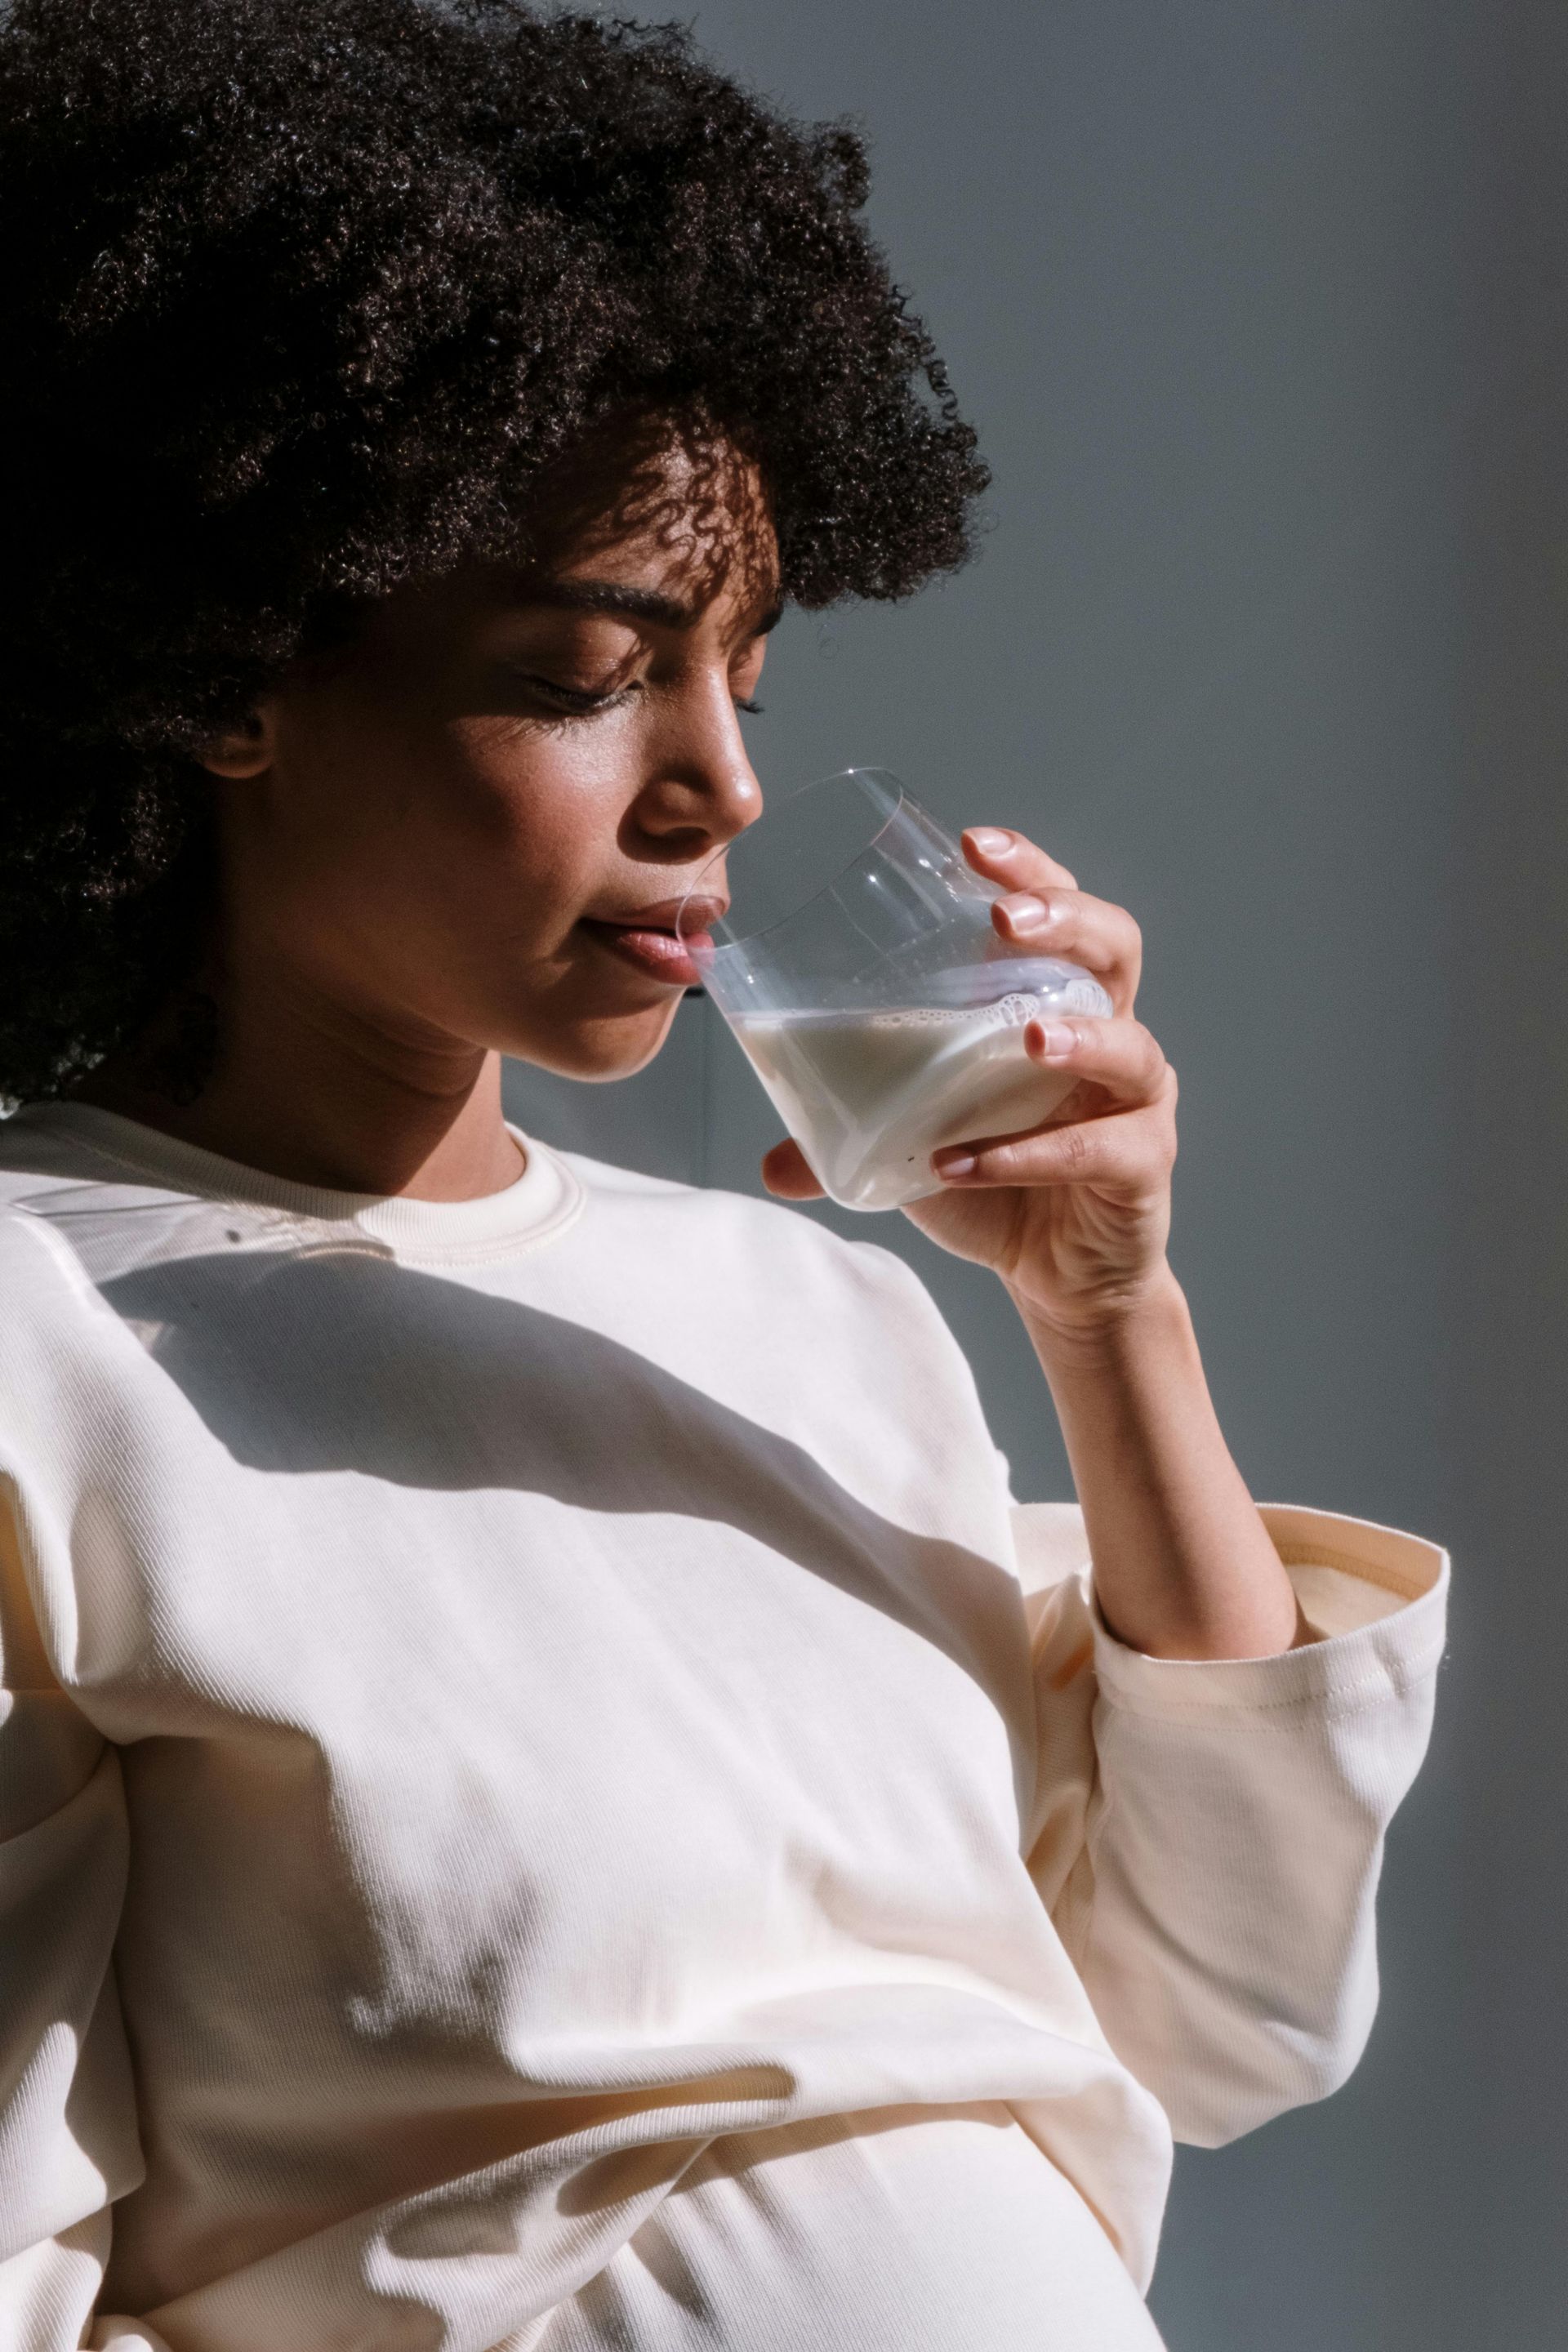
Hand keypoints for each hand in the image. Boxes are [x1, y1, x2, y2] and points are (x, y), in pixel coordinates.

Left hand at [760, 826, 1177, 1340]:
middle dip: (1064, 920)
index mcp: (1054, 1000)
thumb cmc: (995, 1180)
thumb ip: (843, 1140)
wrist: (1057, 1275)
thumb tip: (767, 1160)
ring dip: (1079, 1036)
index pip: (1059, 909)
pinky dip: (1030, 1155)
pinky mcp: (1142, 1164)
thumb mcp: (912, 1142)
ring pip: (1129, 1045)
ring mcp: (1133, 1099)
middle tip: (1006, 920)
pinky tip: (971, 1163)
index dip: (1027, 869)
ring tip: (1029, 1036)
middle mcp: (1109, 1032)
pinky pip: (1096, 1149)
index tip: (971, 843)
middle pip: (1114, 946)